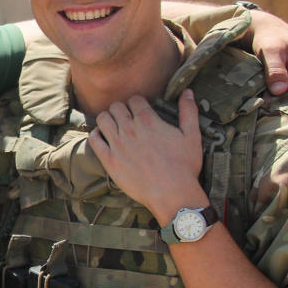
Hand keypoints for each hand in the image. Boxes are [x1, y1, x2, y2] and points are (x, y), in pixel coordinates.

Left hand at [89, 89, 206, 220]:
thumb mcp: (192, 136)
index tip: (140, 110)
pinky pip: (94, 140)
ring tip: (114, 126)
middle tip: (127, 118)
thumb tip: (188, 92)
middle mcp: (130, 129)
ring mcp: (117, 145)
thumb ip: (189, 112)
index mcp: (148, 120)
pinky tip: (103, 138)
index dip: (137, 103)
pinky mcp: (109, 160)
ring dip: (107, 119)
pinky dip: (96, 135)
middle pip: (116, 106)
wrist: (172, 194)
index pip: (134, 99)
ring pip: (103, 119)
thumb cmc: (184, 166)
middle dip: (121, 109)